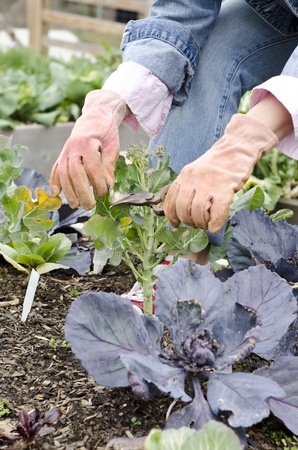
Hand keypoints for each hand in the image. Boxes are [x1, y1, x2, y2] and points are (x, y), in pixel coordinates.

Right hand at [50, 89, 126, 209]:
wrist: (94, 117)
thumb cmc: (106, 133)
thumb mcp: (112, 147)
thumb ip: (109, 166)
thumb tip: (109, 186)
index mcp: (88, 143)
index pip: (92, 167)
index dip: (97, 182)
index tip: (104, 193)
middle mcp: (73, 147)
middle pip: (74, 172)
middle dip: (81, 191)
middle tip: (89, 206)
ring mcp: (65, 151)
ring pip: (62, 173)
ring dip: (67, 191)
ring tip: (75, 205)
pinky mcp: (61, 155)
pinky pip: (55, 169)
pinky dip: (54, 182)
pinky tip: (56, 194)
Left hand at [164, 114, 278, 232]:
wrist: (237, 147)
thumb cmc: (217, 164)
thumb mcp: (196, 172)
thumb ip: (188, 187)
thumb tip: (183, 211)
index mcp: (184, 176)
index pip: (171, 200)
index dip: (171, 216)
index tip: (176, 224)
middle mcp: (193, 179)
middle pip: (183, 209)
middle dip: (189, 222)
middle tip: (196, 225)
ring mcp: (209, 183)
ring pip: (198, 212)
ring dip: (201, 224)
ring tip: (206, 225)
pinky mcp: (225, 187)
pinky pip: (217, 211)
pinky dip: (215, 222)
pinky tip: (215, 227)